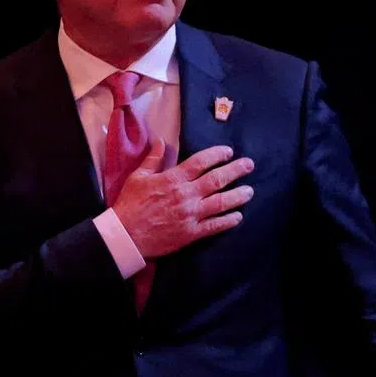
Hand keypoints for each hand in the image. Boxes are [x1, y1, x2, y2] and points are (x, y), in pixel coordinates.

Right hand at [111, 140, 254, 259]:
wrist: (125, 236)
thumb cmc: (130, 204)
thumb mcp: (138, 176)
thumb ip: (153, 158)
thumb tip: (161, 140)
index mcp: (173, 179)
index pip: (200, 162)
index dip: (217, 155)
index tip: (228, 151)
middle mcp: (185, 195)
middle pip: (216, 180)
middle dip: (235, 171)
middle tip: (249, 165)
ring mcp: (190, 215)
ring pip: (220, 203)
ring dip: (237, 196)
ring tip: (250, 191)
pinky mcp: (191, 233)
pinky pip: (214, 226)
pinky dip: (228, 221)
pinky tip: (238, 216)